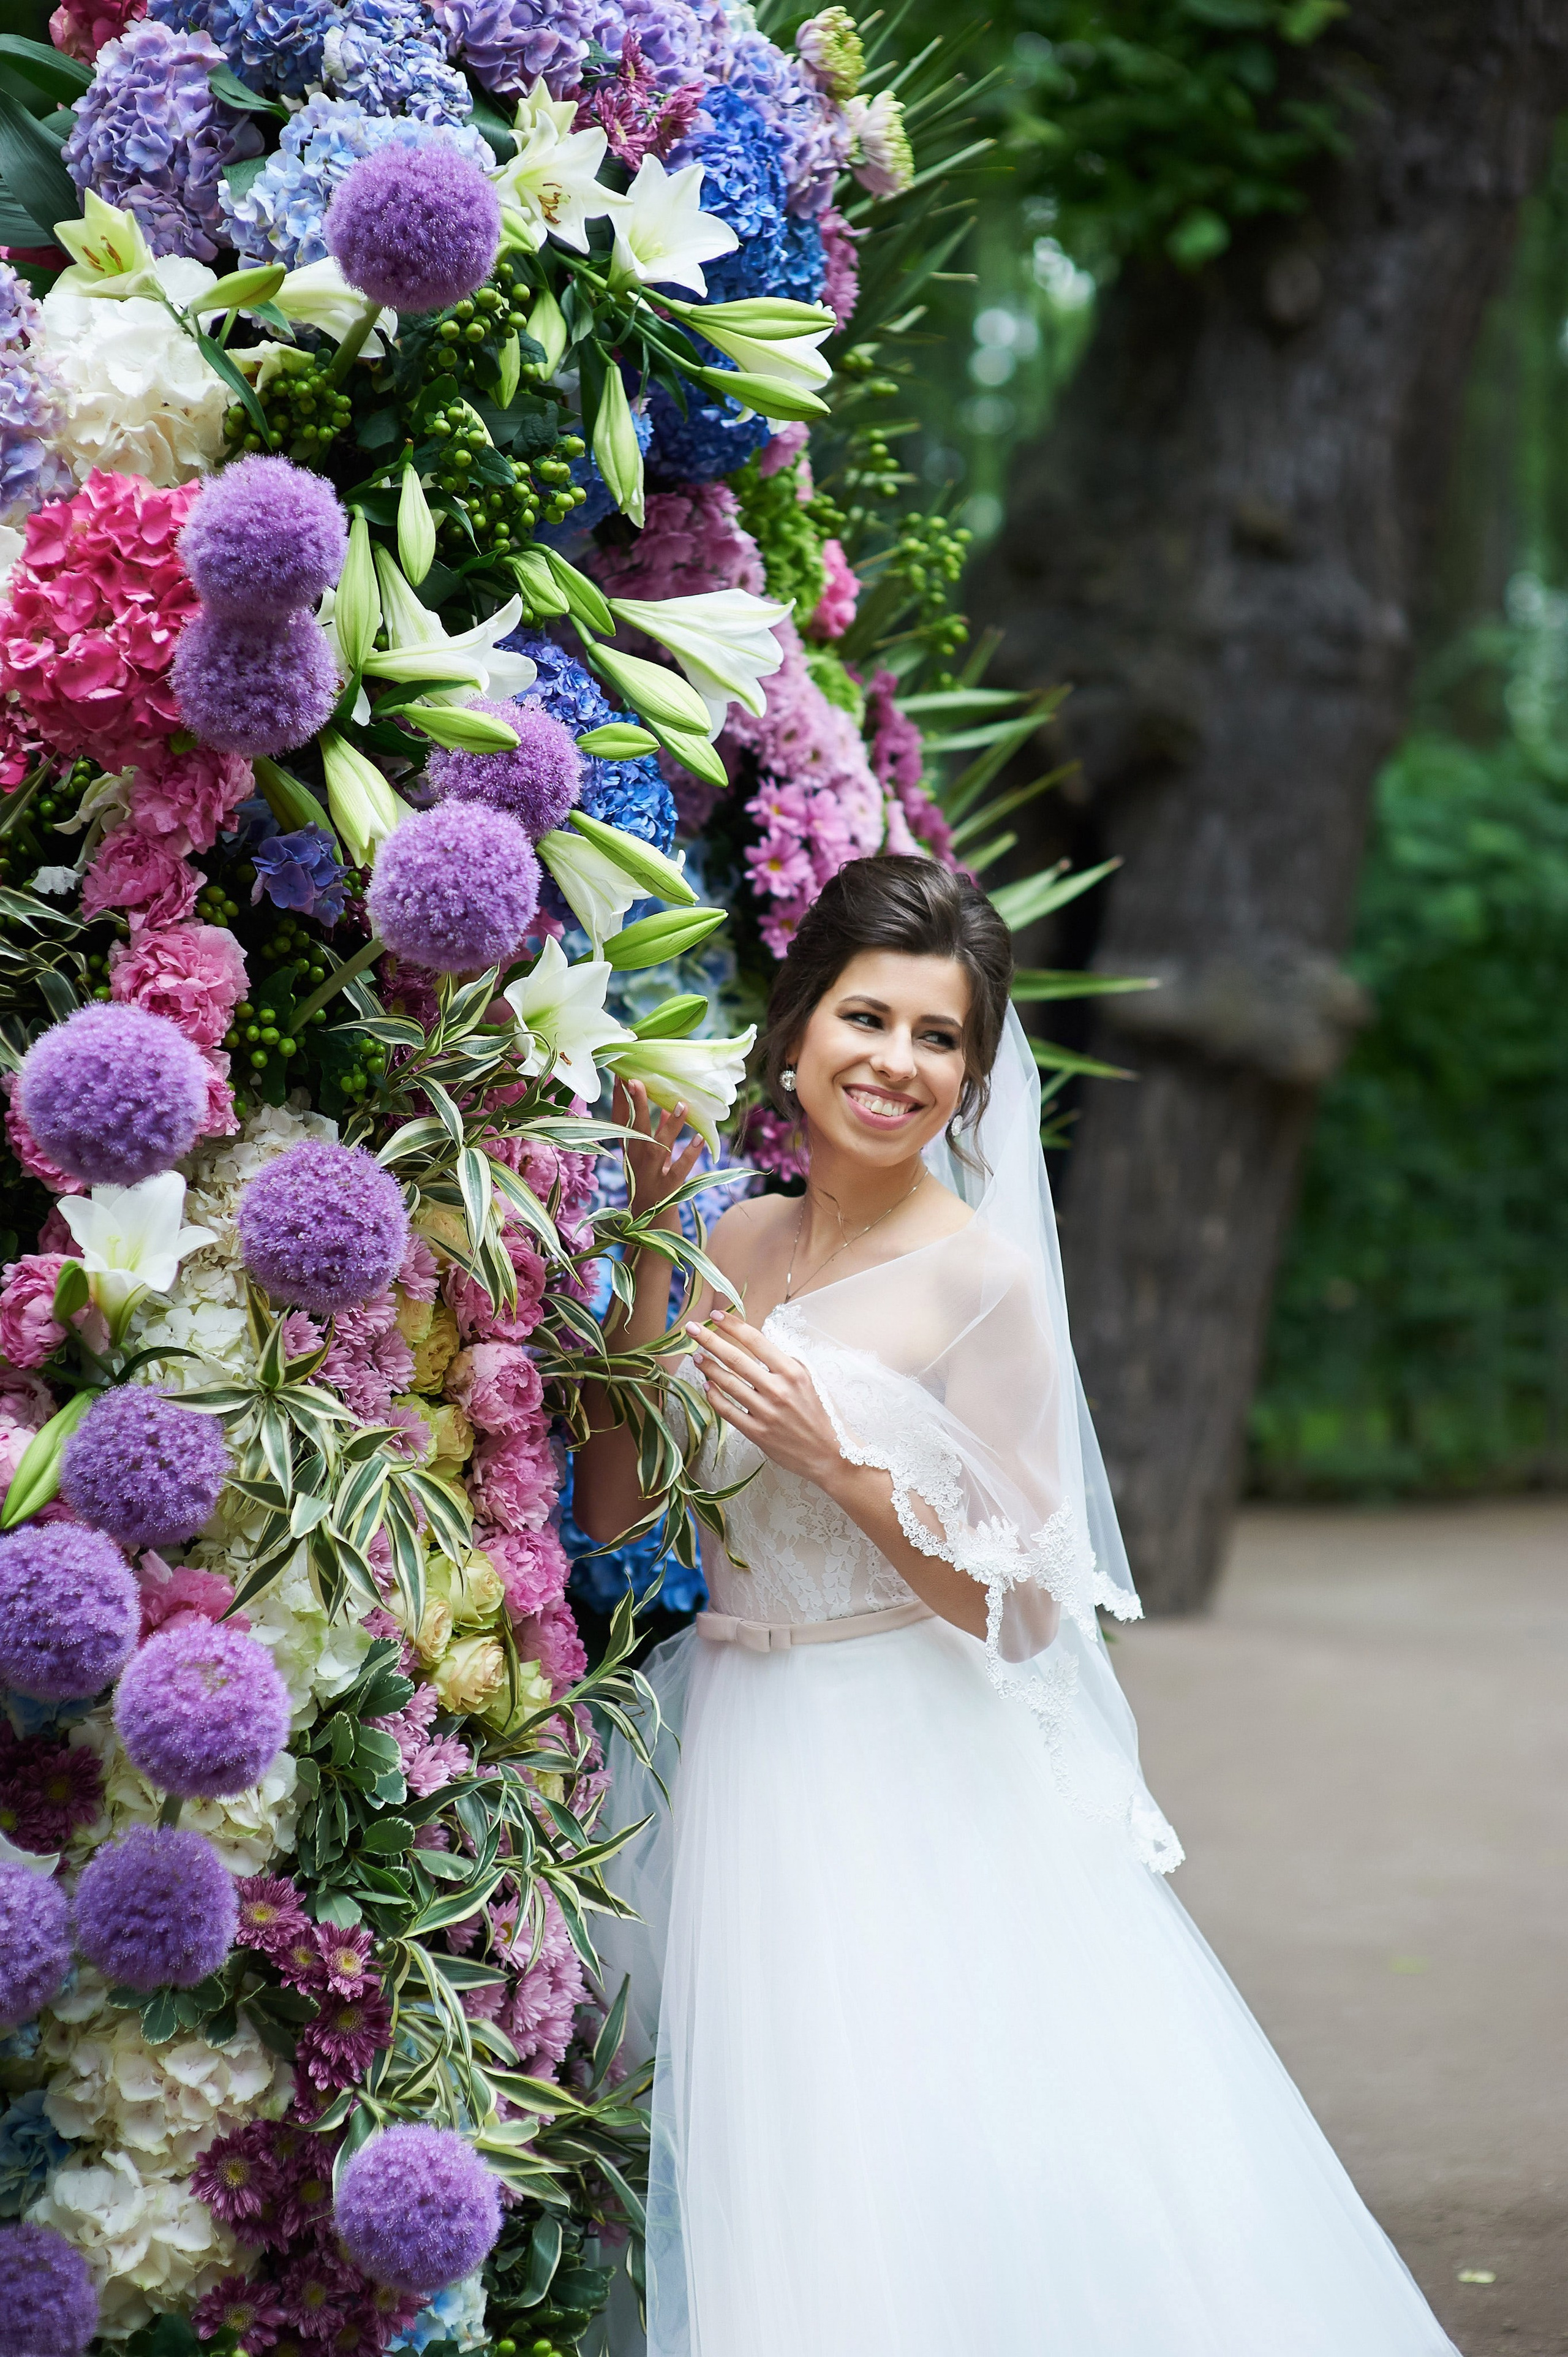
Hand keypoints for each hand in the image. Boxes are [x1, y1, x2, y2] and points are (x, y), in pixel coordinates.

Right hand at [616, 1077, 703, 1222]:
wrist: (649, 1227)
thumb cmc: (650, 1186)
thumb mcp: (649, 1159)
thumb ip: (658, 1134)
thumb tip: (669, 1108)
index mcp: (630, 1152)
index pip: (621, 1121)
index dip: (620, 1098)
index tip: (621, 1074)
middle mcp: (636, 1162)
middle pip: (635, 1130)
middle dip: (635, 1105)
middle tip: (636, 1080)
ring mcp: (651, 1176)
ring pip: (659, 1147)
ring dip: (670, 1126)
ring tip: (682, 1104)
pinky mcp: (668, 1189)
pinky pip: (679, 1169)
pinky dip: (689, 1155)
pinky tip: (699, 1140)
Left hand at [692, 1312, 841, 1485]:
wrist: (829, 1453)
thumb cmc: (820, 1413)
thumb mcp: (811, 1380)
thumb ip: (786, 1362)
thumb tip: (760, 1346)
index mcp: (792, 1372)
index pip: (756, 1341)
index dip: (733, 1326)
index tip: (717, 1316)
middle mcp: (778, 1390)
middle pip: (736, 1359)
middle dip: (710, 1341)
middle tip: (692, 1329)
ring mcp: (765, 1412)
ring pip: (728, 1384)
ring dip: (709, 1368)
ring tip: (697, 1357)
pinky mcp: (757, 1433)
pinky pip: (728, 1411)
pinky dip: (715, 1397)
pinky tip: (707, 1387)